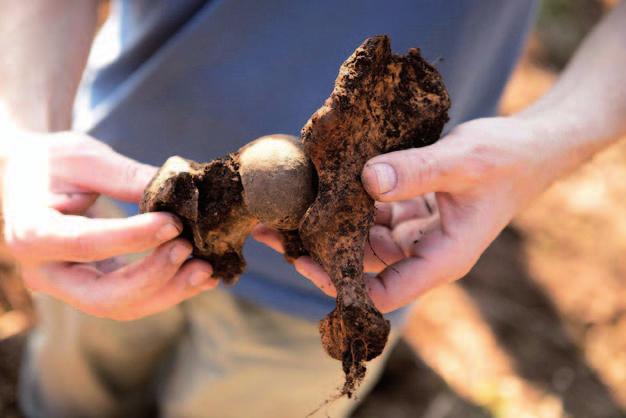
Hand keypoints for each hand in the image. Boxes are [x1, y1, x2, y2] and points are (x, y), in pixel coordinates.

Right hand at [2, 132, 215, 319]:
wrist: (27, 179)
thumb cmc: (51, 163)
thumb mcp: (82, 156)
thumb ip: (125, 176)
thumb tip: (180, 188)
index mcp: (31, 232)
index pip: (85, 245)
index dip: (133, 238)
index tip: (173, 222)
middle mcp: (44, 271)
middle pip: (102, 296)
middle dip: (154, 277)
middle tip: (189, 250)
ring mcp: (67, 286)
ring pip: (121, 307)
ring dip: (168, 291)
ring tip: (206, 269)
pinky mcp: (92, 286)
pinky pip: (131, 299)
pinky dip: (167, 289)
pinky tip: (199, 275)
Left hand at [255, 115, 564, 311]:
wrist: (529, 147)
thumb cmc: (506, 159)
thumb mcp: (463, 162)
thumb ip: (417, 170)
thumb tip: (368, 179)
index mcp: (441, 258)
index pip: (383, 292)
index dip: (341, 284)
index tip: (302, 260)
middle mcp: (422, 251)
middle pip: (361, 264)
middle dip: (319, 248)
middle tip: (273, 227)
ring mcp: (414, 231)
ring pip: (361, 236)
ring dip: (328, 222)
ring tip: (287, 203)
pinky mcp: (408, 208)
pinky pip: (370, 210)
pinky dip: (347, 198)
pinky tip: (320, 181)